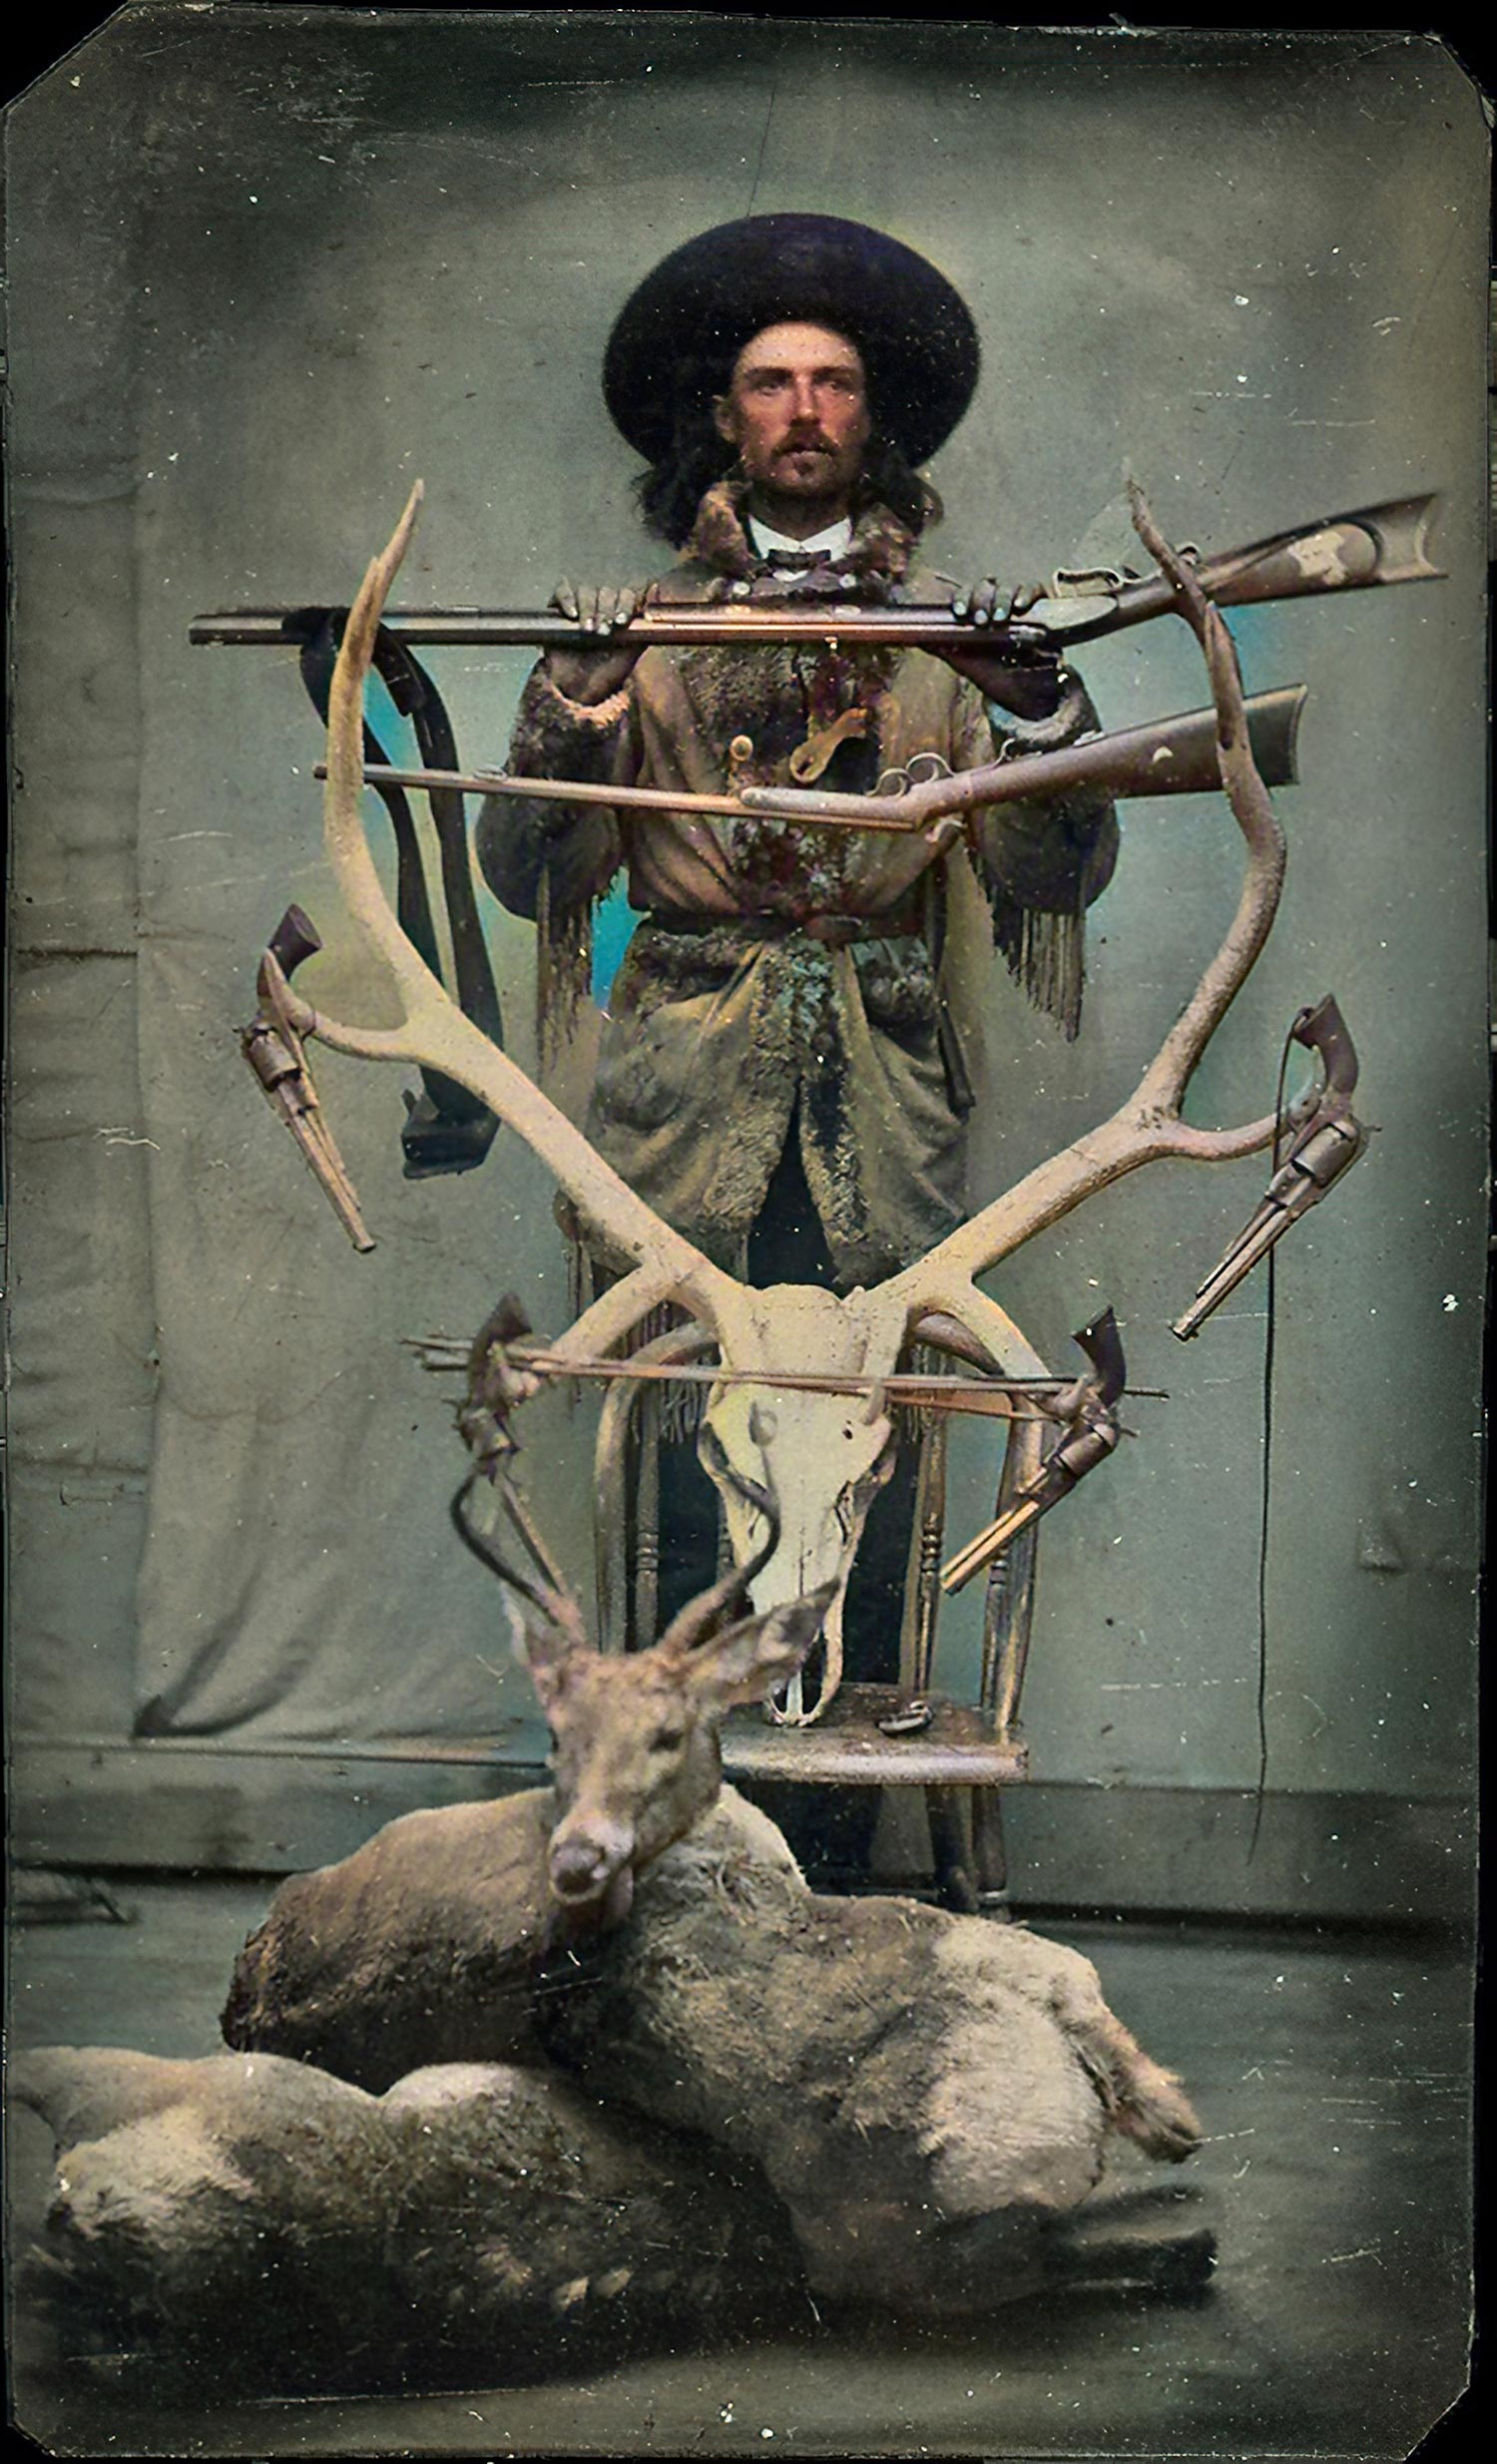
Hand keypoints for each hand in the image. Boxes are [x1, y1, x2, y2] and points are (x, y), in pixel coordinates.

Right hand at [544, 578, 650, 703]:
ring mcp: (578, 606)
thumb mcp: (631, 652)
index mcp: (618, 611)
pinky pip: (562, 591)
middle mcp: (600, 606)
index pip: (625, 594)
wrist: (579, 690)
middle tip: (602, 632)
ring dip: (588, 609)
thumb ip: (643, 631)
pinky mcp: (557, 609)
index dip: (624, 604)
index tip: (621, 622)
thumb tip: (657, 611)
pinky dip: (567, 599)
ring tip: (588, 631)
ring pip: (585, 591)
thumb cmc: (607, 673)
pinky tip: (573, 615)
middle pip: (604, 591)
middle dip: (605, 611)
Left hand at [939, 578, 1065, 721]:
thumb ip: (942, 647)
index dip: (962, 597)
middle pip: (986, 585)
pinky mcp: (1040, 604)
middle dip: (982, 600)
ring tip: (999, 618)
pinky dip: (1026, 594)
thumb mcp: (964, 660)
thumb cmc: (991, 670)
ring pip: (1008, 586)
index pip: (967, 593)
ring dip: (1001, 599)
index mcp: (977, 610)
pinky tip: (1020, 606)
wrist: (1022, 688)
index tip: (960, 612)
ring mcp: (1017, 601)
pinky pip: (1034, 588)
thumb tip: (915, 639)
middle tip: (981, 620)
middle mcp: (995, 601)